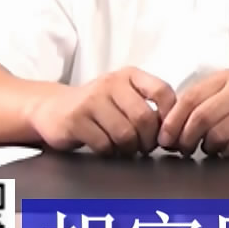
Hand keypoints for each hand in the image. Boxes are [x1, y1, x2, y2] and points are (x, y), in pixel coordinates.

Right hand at [27, 67, 175, 155]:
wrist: (53, 108)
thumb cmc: (97, 106)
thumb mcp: (124, 95)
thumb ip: (149, 104)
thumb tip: (175, 128)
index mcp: (130, 75)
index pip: (163, 91)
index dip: (170, 116)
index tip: (166, 132)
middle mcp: (111, 83)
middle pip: (144, 118)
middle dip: (149, 140)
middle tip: (145, 147)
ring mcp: (91, 101)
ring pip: (125, 134)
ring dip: (129, 148)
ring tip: (125, 148)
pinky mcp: (75, 120)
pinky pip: (104, 144)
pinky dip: (110, 152)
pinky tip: (107, 148)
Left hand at [156, 71, 228, 156]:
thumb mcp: (227, 96)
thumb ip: (200, 104)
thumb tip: (168, 127)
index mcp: (226, 78)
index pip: (190, 98)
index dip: (173, 121)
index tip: (165, 138)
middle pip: (201, 116)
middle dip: (186, 138)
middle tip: (183, 149)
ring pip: (218, 133)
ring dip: (208, 147)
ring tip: (210, 148)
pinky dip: (227, 152)